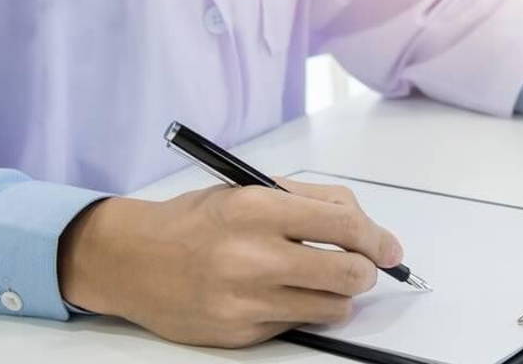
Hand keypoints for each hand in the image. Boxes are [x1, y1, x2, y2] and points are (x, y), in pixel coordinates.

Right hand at [58, 180, 402, 347]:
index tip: (389, 248)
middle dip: (366, 270)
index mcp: (258, 208)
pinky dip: (300, 310)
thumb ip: (310, 202)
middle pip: (348, 273)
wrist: (133, 260)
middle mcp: (252, 255)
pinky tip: (276, 294)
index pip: (344, 225)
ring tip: (316, 280)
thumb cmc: (197, 221)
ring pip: (332, 306)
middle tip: (360, 266)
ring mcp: (245, 299)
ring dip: (337, 294)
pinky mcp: (239, 332)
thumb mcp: (250, 191)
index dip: (378, 239)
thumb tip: (365, 226)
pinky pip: (298, 324)